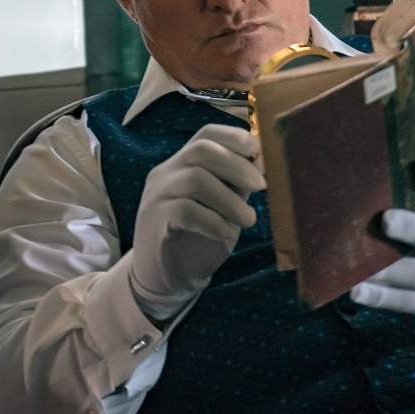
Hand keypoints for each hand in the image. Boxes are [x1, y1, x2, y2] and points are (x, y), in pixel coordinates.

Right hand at [128, 123, 264, 319]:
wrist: (166, 278)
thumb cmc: (199, 239)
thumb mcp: (224, 207)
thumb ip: (237, 185)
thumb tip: (262, 162)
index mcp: (184, 163)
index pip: (206, 135)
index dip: (234, 136)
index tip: (258, 150)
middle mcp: (166, 172)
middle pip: (201, 150)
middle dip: (237, 165)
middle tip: (261, 186)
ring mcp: (156, 194)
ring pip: (195, 179)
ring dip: (229, 199)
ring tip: (248, 220)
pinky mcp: (153, 220)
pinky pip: (185, 211)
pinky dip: (213, 221)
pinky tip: (225, 234)